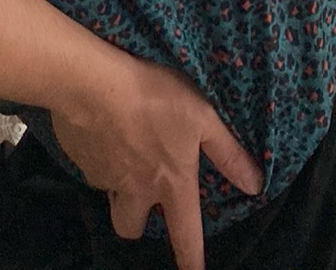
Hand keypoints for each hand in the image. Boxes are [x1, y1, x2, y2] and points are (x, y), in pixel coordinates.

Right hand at [50, 42, 264, 269]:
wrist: (91, 83)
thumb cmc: (153, 97)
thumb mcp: (201, 116)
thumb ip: (227, 152)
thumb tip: (255, 186)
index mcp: (171, 183)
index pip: (185, 236)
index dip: (191, 261)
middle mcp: (137, 190)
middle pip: (131, 228)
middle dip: (137, 221)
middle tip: (141, 198)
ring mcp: (104, 177)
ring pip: (109, 198)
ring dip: (115, 189)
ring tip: (119, 157)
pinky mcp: (80, 160)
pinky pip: (90, 168)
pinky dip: (97, 157)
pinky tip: (100, 130)